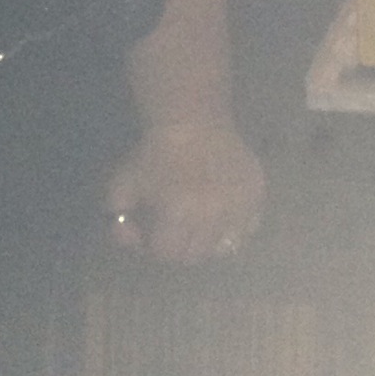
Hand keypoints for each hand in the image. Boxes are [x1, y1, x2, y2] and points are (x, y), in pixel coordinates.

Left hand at [104, 117, 264, 262]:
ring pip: (225, 247)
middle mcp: (213, 214)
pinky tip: (222, 214)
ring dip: (208, 241)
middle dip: (180, 247)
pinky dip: (235, 228)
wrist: (192, 120)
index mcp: (179, 212)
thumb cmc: (155, 153)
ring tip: (199, 225)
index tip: (153, 233)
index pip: (167, 254)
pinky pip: (249, 227)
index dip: (155, 247)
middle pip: (196, 255)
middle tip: (175, 231)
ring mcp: (239, 205)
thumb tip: (127, 235)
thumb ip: (119, 218)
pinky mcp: (256, 194)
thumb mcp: (122, 184)